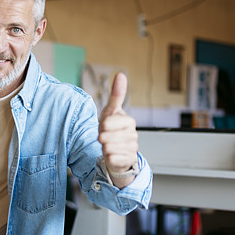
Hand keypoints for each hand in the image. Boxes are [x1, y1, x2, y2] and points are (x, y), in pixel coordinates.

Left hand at [98, 72, 138, 186]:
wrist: (116, 151)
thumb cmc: (113, 129)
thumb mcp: (111, 111)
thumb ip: (116, 94)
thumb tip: (121, 74)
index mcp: (129, 121)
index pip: (107, 122)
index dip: (101, 125)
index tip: (105, 126)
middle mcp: (133, 135)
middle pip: (105, 136)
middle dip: (101, 137)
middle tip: (106, 137)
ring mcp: (132, 149)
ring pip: (107, 147)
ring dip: (104, 147)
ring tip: (109, 145)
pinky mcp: (128, 161)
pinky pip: (111, 158)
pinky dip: (108, 157)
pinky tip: (112, 155)